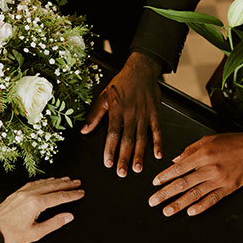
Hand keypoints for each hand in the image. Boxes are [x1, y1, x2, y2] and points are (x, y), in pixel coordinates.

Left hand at [0, 177, 83, 242]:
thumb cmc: (11, 233)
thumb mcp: (36, 233)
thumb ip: (54, 223)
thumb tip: (68, 217)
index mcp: (36, 204)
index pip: (59, 197)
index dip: (72, 194)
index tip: (80, 192)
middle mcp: (30, 194)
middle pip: (53, 186)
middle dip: (67, 184)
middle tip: (77, 182)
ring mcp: (23, 192)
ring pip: (44, 182)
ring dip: (57, 180)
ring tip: (66, 179)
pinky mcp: (17, 193)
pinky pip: (33, 183)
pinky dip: (44, 181)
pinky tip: (47, 181)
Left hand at [81, 52, 162, 176]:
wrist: (141, 69)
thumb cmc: (121, 84)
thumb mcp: (104, 97)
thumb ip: (94, 115)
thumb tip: (84, 130)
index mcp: (117, 110)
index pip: (112, 133)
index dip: (110, 149)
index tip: (108, 163)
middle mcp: (131, 114)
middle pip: (127, 139)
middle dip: (124, 157)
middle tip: (122, 173)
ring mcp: (144, 114)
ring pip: (142, 137)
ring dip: (140, 154)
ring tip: (137, 169)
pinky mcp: (155, 113)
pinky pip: (157, 130)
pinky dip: (158, 142)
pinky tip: (158, 155)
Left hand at [148, 129, 242, 216]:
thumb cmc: (231, 142)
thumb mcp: (207, 139)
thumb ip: (189, 150)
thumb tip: (174, 161)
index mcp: (203, 155)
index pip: (179, 168)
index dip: (165, 176)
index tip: (155, 183)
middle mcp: (210, 168)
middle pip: (183, 184)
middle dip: (165, 194)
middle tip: (153, 201)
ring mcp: (219, 180)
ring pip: (195, 194)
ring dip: (179, 204)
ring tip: (167, 211)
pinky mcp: (228, 188)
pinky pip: (212, 199)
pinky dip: (201, 207)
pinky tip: (191, 212)